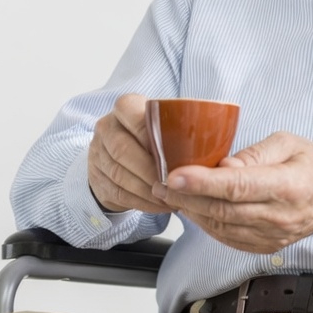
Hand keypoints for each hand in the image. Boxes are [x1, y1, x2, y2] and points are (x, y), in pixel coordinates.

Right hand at [87, 93, 172, 213]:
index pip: (132, 114)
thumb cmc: (155, 136)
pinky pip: (119, 193)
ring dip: (148, 190)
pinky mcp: (96, 179)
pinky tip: (160, 205)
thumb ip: (180, 126)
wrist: (120, 153)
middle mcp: (106, 129)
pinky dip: (142, 202)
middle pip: (123, 150)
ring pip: (120, 175)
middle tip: (174, 182)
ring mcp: (97, 154)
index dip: (149, 134)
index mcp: (125, 108)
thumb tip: (216, 139)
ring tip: (172, 198)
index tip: (170, 152)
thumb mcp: (165, 123)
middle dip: (150, 170)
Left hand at [153, 131, 312, 253]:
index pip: (238, 186)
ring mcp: (271, 236)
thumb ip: (254, 153)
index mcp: (287, 186)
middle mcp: (278, 216)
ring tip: (170, 194)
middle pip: (222, 210)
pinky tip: (194, 209)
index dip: (203, 182)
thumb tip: (221, 165)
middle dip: (186, 197)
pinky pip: (226, 237)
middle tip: (159, 182)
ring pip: (220, 227)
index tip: (174, 175)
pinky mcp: (264, 246)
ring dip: (191, 211)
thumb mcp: (289, 143)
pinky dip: (206, 223)